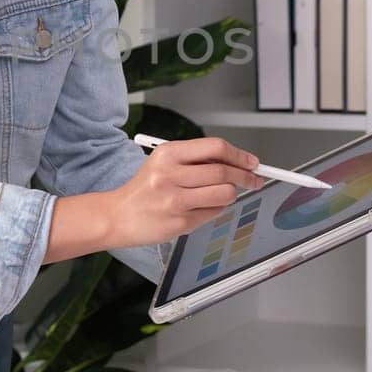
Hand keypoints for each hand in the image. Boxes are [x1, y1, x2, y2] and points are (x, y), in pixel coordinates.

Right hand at [102, 136, 264, 248]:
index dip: (239, 155)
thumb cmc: (144, 189)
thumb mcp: (163, 162)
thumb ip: (196, 159)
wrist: (118, 216)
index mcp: (168, 154)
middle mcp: (170, 175)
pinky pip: (213, 213)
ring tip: (222, 194)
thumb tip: (236, 161)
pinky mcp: (180, 223)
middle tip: (254, 179)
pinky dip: (216, 209)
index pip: (215, 148)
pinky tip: (203, 207)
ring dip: (231, 194)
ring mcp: (175, 201)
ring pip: (224, 194)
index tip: (252, 162)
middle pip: (224, 172)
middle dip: (246, 176)